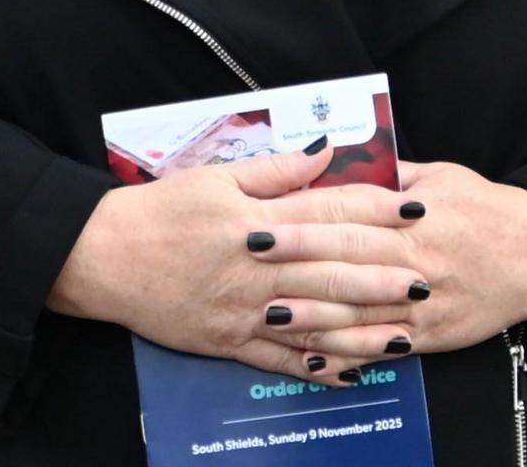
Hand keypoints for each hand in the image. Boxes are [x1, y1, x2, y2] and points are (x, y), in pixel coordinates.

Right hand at [50, 144, 424, 381]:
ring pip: (315, 319)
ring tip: (405, 328)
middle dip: (383, 274)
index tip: (414, 210)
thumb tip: (323, 154)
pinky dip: (315, 367)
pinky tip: (350, 372)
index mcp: (252, 220)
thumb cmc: (157, 211)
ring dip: (364, 326)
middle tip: (427, 276)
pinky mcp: (227, 340)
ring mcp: (243, 308)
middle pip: (330, 270)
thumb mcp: (212, 177)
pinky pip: (279, 358)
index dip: (374, 211)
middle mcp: (254, 267)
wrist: (99, 256)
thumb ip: (273, 170)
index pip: (326, 213)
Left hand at [265, 161, 526, 371]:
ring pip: (363, 310)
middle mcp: (416, 259)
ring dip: (314, 314)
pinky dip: (351, 353)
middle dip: (297, 261)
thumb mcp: (437, 176)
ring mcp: (424, 302)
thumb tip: (333, 159)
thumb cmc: (483, 208)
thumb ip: (385, 174)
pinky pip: (385, 346)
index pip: (349, 216)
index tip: (262, 221)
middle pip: (349, 260)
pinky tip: (316, 357)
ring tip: (269, 314)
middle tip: (250, 261)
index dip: (303, 220)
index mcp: (414, 216)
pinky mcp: (432, 335)